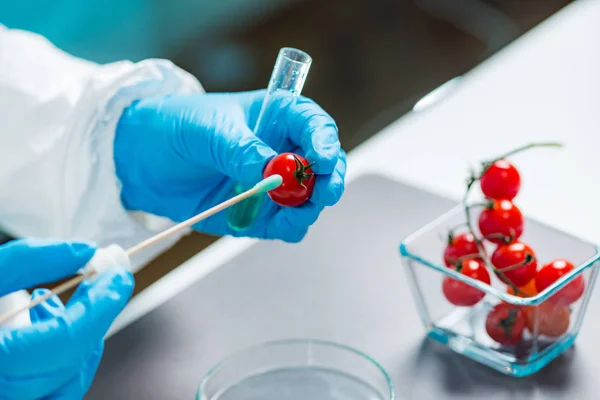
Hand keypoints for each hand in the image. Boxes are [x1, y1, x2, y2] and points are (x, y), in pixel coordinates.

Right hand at [0, 239, 133, 399]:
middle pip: (70, 360)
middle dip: (97, 314)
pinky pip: (56, 392)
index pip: (62, 340)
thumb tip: (83, 251)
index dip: (100, 306)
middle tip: (110, 279)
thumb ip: (27, 261)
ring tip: (61, 301)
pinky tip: (51, 327)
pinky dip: (67, 359)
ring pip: (68, 380)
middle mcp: (1, 392)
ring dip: (82, 336)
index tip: (118, 274)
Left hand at [114, 90, 345, 241]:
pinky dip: (291, 226)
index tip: (324, 159)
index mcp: (275, 117)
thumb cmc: (176, 127)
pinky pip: (287, 223)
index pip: (313, 124)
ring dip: (309, 207)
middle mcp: (281, 150)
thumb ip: (239, 148)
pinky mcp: (260, 212)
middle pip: (322, 165)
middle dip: (329, 180)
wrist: (142, 161)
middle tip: (324, 194)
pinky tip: (282, 224)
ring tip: (293, 213)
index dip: (325, 141)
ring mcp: (273, 184)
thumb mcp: (206, 129)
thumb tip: (269, 170)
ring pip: (309, 199)